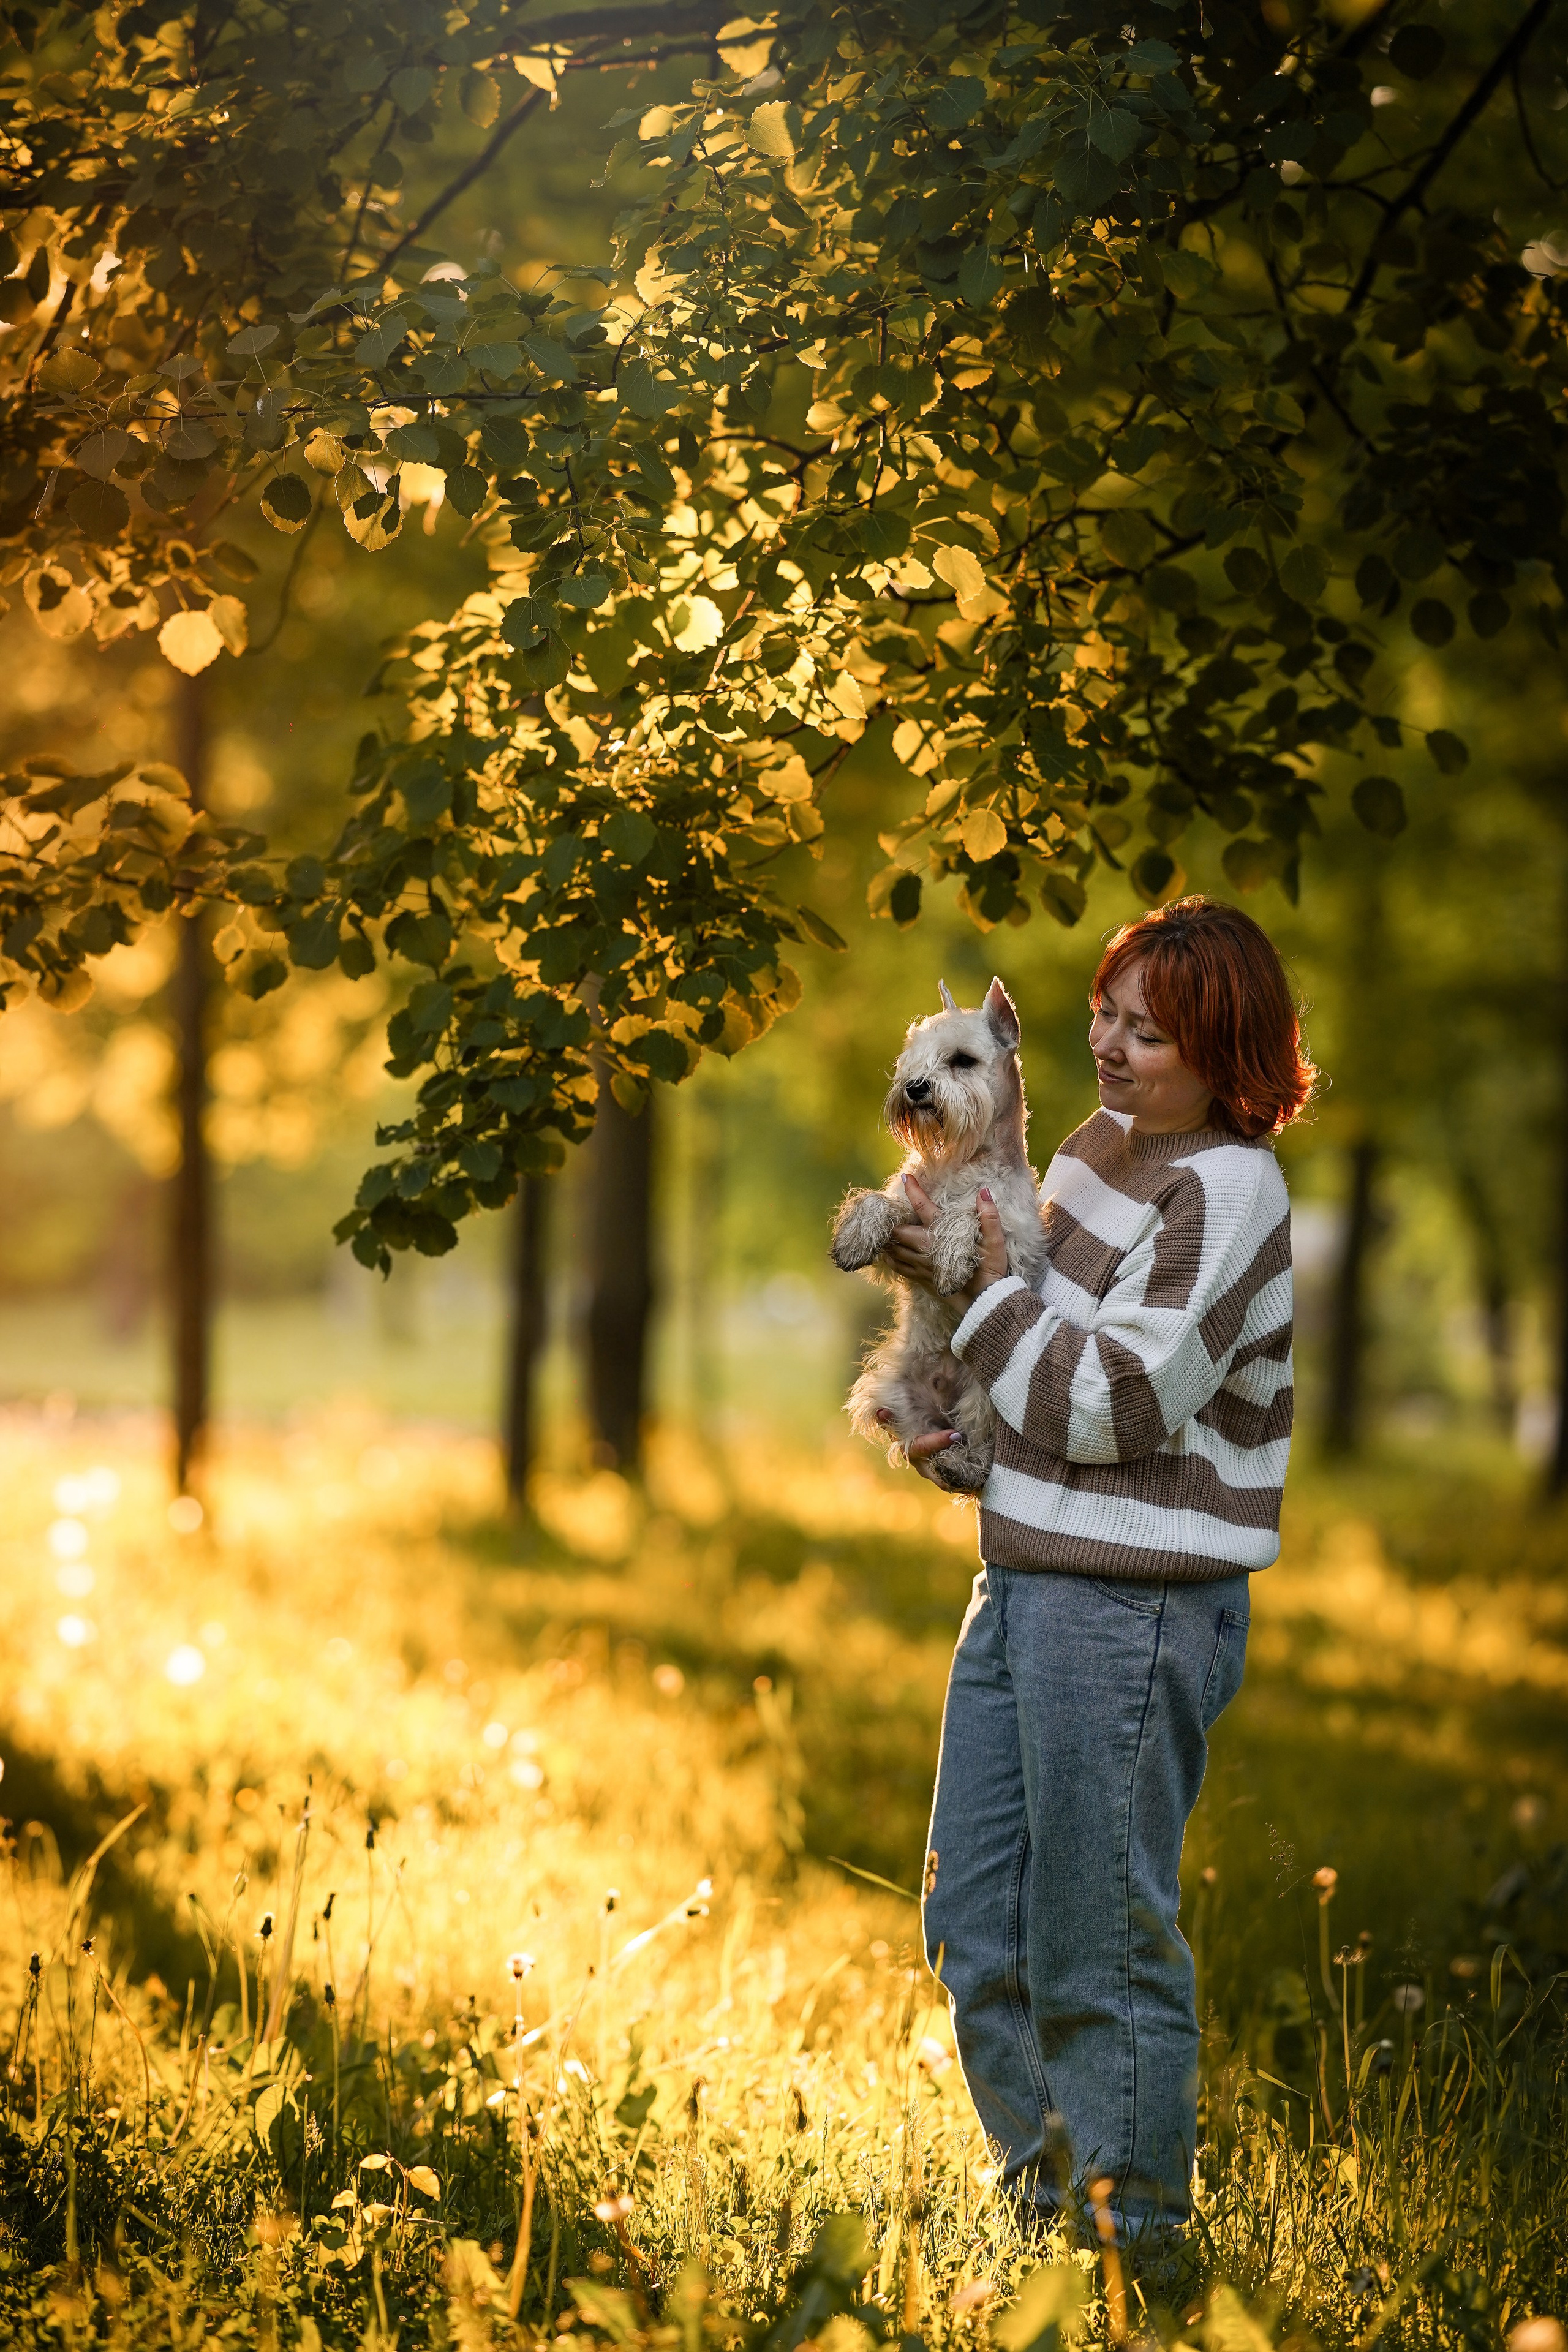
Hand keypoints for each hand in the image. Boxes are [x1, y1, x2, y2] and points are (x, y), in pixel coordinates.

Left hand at [882, 1175, 1009, 1309]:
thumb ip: (989, 1216)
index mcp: (942, 1234)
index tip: (905, 1177)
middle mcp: (927, 1248)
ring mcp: (922, 1265)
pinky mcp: (922, 1279)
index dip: (913, 1190)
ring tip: (880, 1232)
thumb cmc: (991, 1269)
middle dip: (890, 1221)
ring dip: (886, 1240)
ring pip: (894, 1250)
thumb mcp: (995, 1241)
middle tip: (885, 1212)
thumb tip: (984, 1193)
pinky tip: (887, 1255)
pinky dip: (891, 1260)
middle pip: (898, 1231)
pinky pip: (899, 1268)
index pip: (923, 1207)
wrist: (985, 1302)